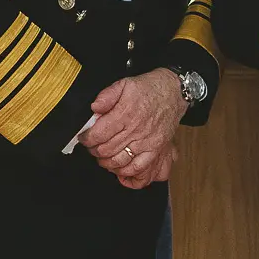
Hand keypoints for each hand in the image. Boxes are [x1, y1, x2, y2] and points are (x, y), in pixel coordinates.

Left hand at [82, 69, 188, 186]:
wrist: (174, 91)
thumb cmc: (149, 88)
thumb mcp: (124, 83)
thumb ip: (106, 95)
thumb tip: (93, 107)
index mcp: (125, 113)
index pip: (98, 134)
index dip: (86, 139)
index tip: (84, 138)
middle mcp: (136, 130)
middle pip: (107, 150)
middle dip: (94, 151)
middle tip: (92, 147)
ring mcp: (147, 142)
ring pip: (120, 162)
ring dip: (107, 163)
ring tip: (103, 157)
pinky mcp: (156, 149)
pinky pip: (140, 169)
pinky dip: (128, 174)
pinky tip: (120, 170)